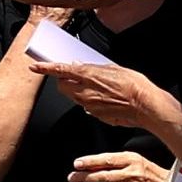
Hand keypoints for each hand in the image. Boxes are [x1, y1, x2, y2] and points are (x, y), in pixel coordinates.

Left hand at [55, 56, 178, 132]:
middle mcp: (85, 92)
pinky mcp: (96, 115)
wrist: (146, 106)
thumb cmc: (135, 85)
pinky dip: (89, 100)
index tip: (35, 66)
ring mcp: (89, 106)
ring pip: (73, 97)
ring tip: (92, 85)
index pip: (60, 70)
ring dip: (76, 91)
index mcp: (88, 76)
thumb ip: (95, 68)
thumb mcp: (114, 68)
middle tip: (72, 75)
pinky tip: (103, 97)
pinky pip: (86, 106)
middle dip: (63, 80)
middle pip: (62, 86)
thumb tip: (83, 68)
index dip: (45, 68)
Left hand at [73, 151, 170, 181]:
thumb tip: (90, 164)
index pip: (107, 160)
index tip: (77, 164)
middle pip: (103, 177)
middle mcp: (132, 176)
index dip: (89, 162)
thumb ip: (114, 161)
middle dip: (84, 177)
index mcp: (132, 161)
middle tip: (72, 177)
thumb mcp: (133, 158)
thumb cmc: (148, 172)